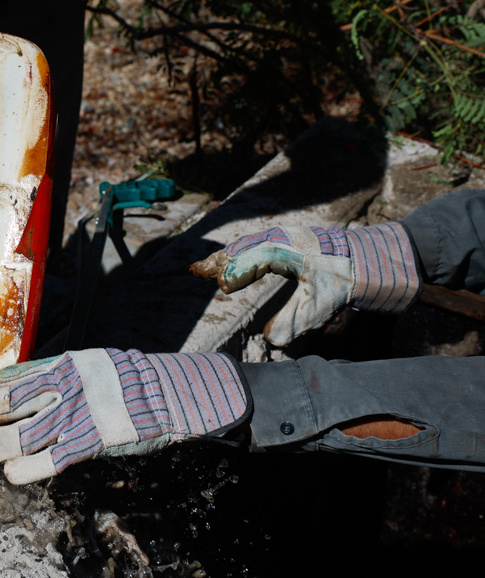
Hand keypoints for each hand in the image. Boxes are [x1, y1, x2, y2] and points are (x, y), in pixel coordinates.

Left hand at [0, 349, 247, 484]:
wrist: (169, 390)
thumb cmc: (128, 378)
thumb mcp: (90, 363)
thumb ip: (57, 373)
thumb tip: (20, 380)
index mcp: (64, 366)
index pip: (16, 376)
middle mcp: (65, 388)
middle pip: (13, 401)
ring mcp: (76, 415)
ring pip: (26, 432)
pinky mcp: (91, 440)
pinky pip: (53, 458)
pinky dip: (29, 468)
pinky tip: (12, 473)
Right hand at [190, 222, 420, 345]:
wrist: (382, 255)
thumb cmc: (352, 274)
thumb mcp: (326, 301)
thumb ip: (297, 320)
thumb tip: (274, 342)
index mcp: (283, 245)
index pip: (246, 258)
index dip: (230, 272)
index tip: (219, 285)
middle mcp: (281, 236)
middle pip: (241, 247)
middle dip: (220, 260)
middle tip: (196, 270)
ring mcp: (287, 237)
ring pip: (249, 245)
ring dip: (230, 257)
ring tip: (209, 268)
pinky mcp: (294, 242)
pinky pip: (260, 246)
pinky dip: (245, 255)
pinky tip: (241, 265)